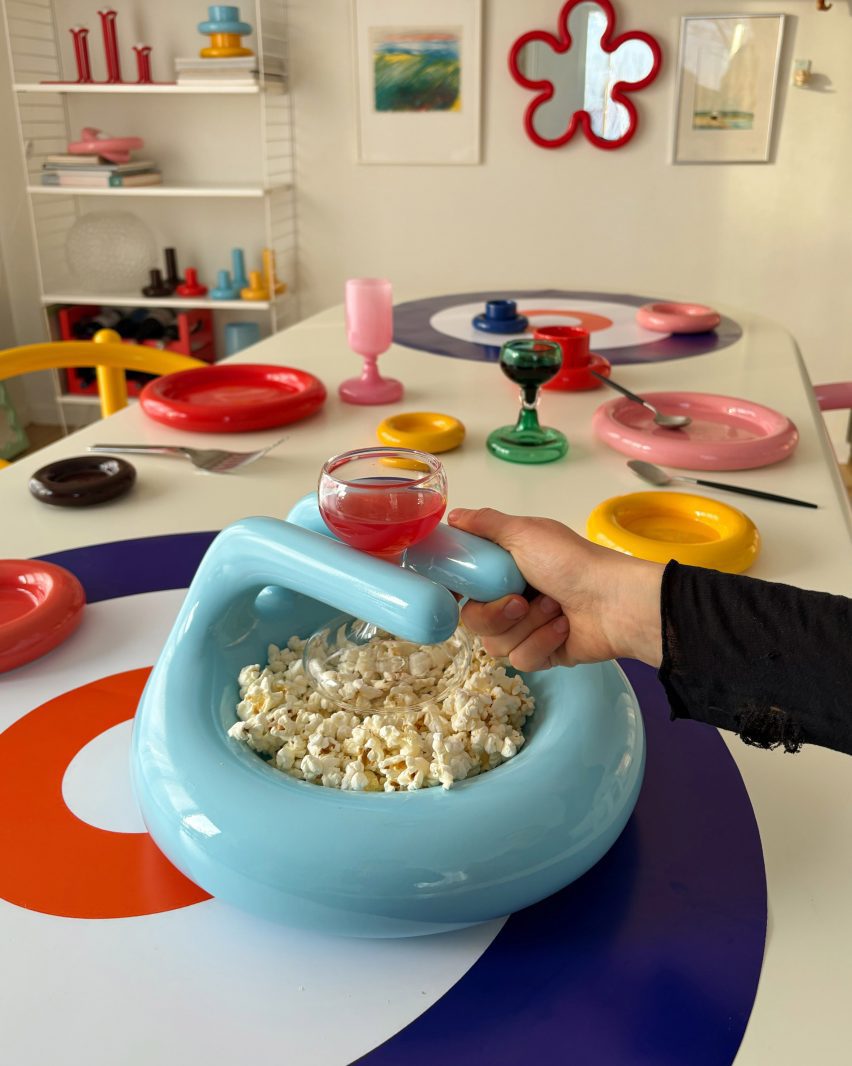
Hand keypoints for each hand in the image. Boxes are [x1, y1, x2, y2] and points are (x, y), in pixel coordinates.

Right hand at [448, 507, 663, 670]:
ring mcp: (526, 629)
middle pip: (474, 619)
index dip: (457, 590)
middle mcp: (512, 598)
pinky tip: (563, 628)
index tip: (457, 591)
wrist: (614, 601)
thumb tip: (452, 515)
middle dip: (497, 612)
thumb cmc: (569, 561)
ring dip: (527, 625)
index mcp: (505, 568)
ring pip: (495, 644)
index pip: (465, 585)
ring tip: (555, 609)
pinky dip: (542, 642)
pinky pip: (521, 659)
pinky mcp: (542, 654)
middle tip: (522, 600)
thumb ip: (485, 524)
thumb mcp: (524, 532)